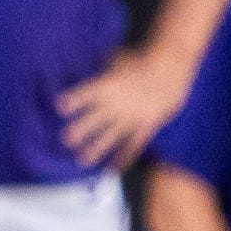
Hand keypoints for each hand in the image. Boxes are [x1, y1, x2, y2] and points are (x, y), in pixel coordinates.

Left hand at [58, 46, 190, 168]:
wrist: (170, 69)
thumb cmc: (138, 62)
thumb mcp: (116, 60)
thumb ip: (100, 72)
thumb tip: (84, 70)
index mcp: (108, 86)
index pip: (86, 93)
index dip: (74, 99)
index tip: (60, 107)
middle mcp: (118, 104)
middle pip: (96, 119)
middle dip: (80, 129)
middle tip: (66, 139)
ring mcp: (132, 117)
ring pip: (111, 136)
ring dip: (96, 149)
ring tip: (81, 160)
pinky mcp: (146, 126)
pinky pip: (133, 145)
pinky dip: (123, 158)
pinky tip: (112, 169)